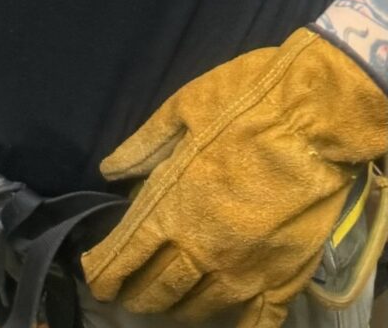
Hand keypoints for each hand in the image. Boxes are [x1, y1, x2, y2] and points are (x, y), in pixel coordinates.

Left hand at [82, 29, 387, 327]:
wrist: (316, 118)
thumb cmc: (245, 103)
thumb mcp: (182, 110)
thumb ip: (143, 147)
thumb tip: (110, 172)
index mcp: (172, 207)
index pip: (126, 254)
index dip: (105, 272)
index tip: (94, 279)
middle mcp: (202, 249)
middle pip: (159, 288)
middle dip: (136, 294)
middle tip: (125, 295)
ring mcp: (243, 270)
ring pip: (199, 308)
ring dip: (177, 310)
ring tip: (166, 307)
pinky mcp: (283, 277)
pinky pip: (255, 320)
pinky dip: (237, 325)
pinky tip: (226, 323)